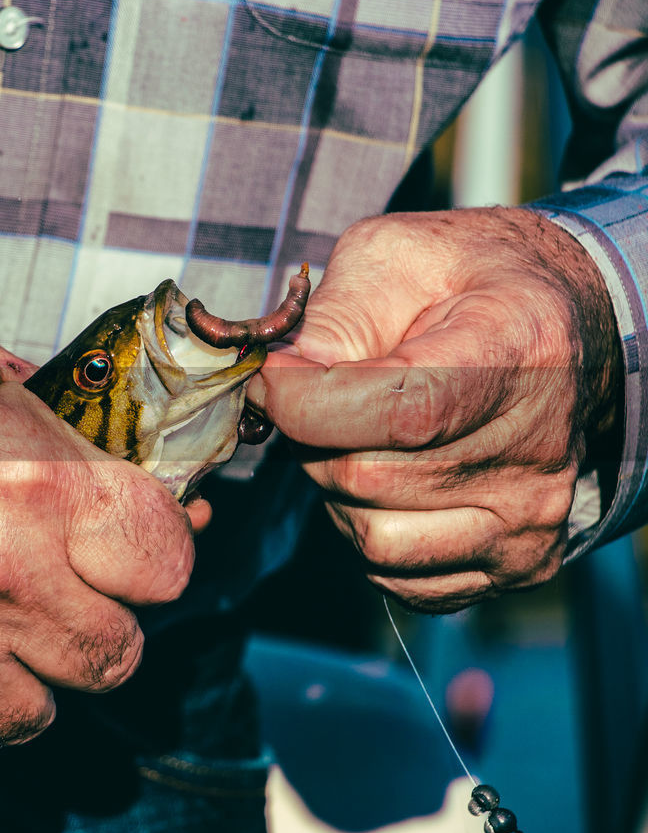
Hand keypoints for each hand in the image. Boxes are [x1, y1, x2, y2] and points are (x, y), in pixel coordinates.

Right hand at [0, 310, 193, 759]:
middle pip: (116, 656)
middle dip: (98, 624)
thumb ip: (60, 437)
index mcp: (37, 487)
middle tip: (56, 592)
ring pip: (37, 716)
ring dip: (22, 677)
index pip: (168, 564)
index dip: (154, 553)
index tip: (129, 548)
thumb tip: (125, 482)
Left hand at [249, 208, 620, 611]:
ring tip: (358, 440)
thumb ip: (333, 317)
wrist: (560, 330)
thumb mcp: (395, 256)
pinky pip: (398, 576)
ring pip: (372, 539)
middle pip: (365, 479)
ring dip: (335, 493)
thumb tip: (280, 385)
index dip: (307, 403)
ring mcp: (529, 517)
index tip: (273, 377)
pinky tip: (388, 480)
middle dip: (312, 440)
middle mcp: (534, 450)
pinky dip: (369, 530)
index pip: (396, 410)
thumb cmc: (465, 286)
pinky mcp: (519, 563)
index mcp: (513, 353)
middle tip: (321, 401)